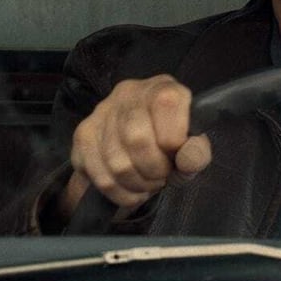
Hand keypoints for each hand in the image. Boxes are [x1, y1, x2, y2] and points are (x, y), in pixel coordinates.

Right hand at [61, 74, 212, 216]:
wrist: (139, 142)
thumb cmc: (171, 141)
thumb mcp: (193, 145)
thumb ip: (197, 152)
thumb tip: (186, 161)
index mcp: (162, 88)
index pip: (166, 105)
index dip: (174, 141)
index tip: (176, 156)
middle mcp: (128, 93)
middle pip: (136, 138)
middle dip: (154, 169)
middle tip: (161, 175)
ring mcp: (101, 113)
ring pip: (116, 163)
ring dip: (137, 184)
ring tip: (147, 182)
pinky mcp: (83, 135)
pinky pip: (101, 176)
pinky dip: (121, 193)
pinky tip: (131, 188)